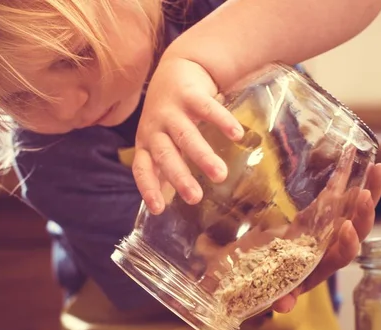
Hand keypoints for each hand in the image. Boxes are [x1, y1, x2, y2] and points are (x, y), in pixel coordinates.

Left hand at [132, 55, 243, 214]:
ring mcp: (171, 111)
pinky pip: (207, 109)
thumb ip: (166, 165)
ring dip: (202, 156)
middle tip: (195, 198)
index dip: (148, 188)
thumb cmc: (169, 115)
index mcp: (146, 143)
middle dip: (179, 177)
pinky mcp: (190, 94)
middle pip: (166, 155)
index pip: (142, 169)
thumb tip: (170, 201)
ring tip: (221, 175)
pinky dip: (222, 121)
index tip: (158, 209)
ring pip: (186, 136)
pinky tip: (237, 135)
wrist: (176, 68)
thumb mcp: (161, 140)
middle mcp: (155, 128)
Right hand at [271, 162, 380, 313]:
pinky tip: (353, 157)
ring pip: (355, 210)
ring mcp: (328, 227)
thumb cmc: (264, 279)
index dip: (348, 244)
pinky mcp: (320, 213)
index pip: (343, 256)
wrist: (257, 268)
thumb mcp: (268, 289)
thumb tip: (282, 306)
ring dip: (369, 191)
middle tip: (365, 194)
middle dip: (364, 213)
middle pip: (357, 230)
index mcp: (322, 265)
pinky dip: (347, 178)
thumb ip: (278, 297)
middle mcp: (330, 246)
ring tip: (378, 169)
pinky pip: (338, 196)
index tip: (345, 228)